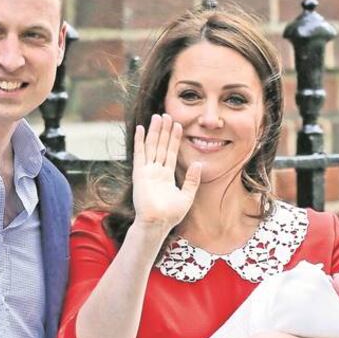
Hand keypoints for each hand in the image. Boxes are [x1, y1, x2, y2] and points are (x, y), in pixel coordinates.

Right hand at [131, 114, 202, 230]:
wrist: (157, 223)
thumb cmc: (170, 215)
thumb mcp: (186, 196)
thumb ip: (192, 180)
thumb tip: (198, 164)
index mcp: (166, 176)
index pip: (171, 152)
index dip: (174, 139)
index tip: (178, 125)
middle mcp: (156, 171)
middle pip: (161, 146)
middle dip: (164, 130)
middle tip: (167, 114)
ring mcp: (147, 171)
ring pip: (152, 146)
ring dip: (154, 131)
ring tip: (158, 117)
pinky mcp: (140, 173)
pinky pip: (140, 153)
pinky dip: (140, 141)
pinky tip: (141, 129)